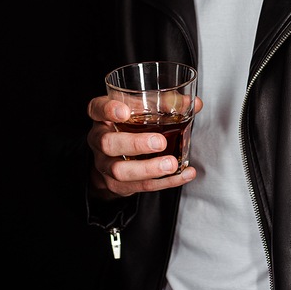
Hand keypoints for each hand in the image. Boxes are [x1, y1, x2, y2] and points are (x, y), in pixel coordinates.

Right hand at [87, 95, 202, 198]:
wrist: (112, 158)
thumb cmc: (128, 126)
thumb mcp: (138, 109)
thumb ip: (165, 103)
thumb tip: (193, 103)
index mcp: (102, 116)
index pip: (97, 109)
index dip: (108, 109)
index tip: (124, 111)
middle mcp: (99, 140)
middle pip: (108, 143)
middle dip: (135, 144)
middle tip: (159, 142)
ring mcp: (105, 165)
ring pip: (120, 171)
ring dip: (148, 168)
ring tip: (171, 164)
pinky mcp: (117, 185)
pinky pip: (139, 186)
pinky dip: (164, 182)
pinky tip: (183, 174)